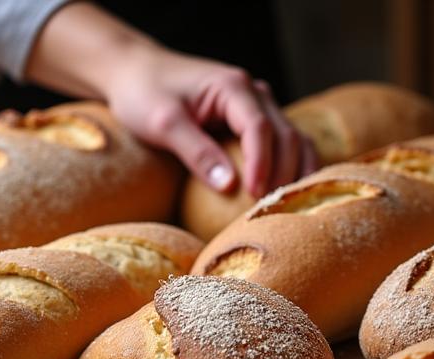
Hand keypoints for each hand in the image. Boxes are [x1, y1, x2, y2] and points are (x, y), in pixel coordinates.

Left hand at [25, 3, 316, 196]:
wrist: (136, 73)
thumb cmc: (144, 94)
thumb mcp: (163, 123)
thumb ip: (196, 152)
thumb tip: (229, 187)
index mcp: (233, 87)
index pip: (260, 127)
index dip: (262, 163)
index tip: (256, 194)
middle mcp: (254, 93)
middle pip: (286, 135)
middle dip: (285, 173)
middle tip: (274, 210)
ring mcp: (257, 106)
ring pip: (293, 140)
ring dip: (297, 172)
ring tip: (288, 206)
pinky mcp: (253, 121)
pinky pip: (283, 145)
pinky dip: (291, 168)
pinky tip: (288, 195)